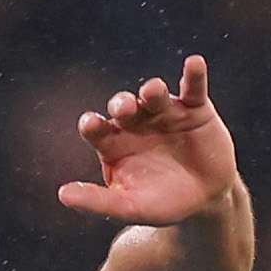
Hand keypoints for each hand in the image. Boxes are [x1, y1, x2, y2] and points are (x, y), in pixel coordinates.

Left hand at [59, 56, 238, 228]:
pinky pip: (192, 87)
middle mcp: (135, 122)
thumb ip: (99, 202)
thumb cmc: (163, 202)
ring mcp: (164, 112)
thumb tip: (63, 195)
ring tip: (154, 91)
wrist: (207, 199)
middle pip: (122, 106)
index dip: (92, 124)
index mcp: (114, 142)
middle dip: (121, 104)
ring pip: (154, 94)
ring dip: (153, 90)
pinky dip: (194, 74)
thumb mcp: (131, 207)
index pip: (96, 128)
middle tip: (124, 109)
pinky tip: (195, 63)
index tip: (91, 124)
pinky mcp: (194, 108)